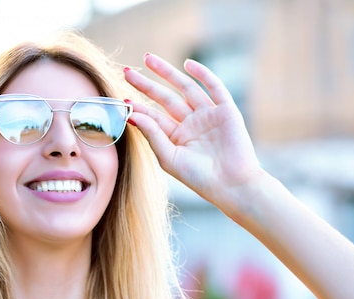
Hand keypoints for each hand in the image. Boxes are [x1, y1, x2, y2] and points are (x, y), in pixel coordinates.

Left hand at [124, 53, 262, 208]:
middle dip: (146, 85)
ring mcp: (208, 115)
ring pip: (185, 88)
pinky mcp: (226, 110)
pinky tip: (187, 64)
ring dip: (167, 73)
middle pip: (165, 98)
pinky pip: (214, 87)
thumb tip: (132, 114)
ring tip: (148, 59)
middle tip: (127, 72)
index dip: (139, 107)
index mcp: (176, 137)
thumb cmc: (198, 177)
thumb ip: (152, 134)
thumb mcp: (168, 157)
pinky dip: (202, 74)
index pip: (154, 117)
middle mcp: (190, 124)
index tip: (123, 98)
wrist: (231, 184)